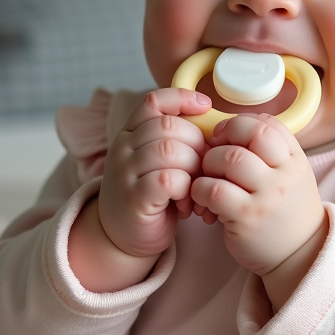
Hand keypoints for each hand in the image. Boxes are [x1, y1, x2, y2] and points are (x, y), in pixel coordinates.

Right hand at [97, 88, 210, 257]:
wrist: (120, 236)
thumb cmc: (149, 195)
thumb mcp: (157, 160)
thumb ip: (175, 140)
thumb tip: (214, 124)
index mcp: (130, 133)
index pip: (153, 101)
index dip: (182, 98)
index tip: (205, 107)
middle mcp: (123, 148)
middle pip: (168, 125)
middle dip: (197, 143)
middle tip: (204, 168)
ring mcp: (125, 172)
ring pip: (170, 150)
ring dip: (193, 168)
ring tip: (196, 187)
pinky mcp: (134, 198)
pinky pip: (168, 179)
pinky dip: (186, 189)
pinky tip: (187, 203)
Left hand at [191, 114, 325, 282]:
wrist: (299, 255)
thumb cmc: (285, 212)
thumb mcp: (290, 176)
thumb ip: (269, 153)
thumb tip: (228, 129)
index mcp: (295, 160)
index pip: (268, 124)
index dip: (241, 124)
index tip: (227, 136)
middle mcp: (285, 174)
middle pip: (250, 134)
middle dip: (223, 138)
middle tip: (214, 153)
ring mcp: (268, 196)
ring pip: (230, 158)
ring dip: (209, 163)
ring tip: (208, 177)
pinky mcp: (247, 217)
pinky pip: (215, 190)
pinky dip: (201, 189)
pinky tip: (204, 198)